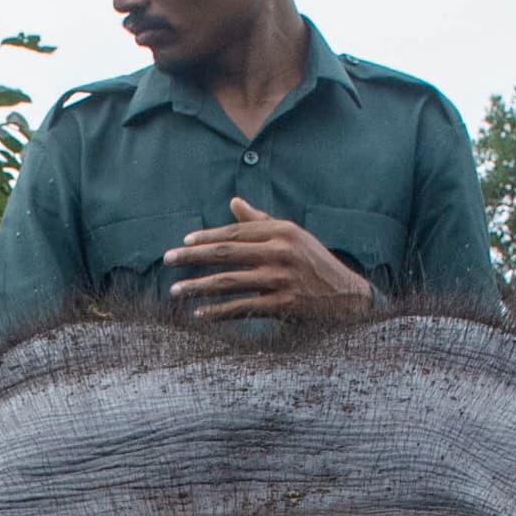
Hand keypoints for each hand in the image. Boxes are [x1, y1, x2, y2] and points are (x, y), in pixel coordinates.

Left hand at [164, 195, 373, 321]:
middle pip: (227, 253)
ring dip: (198, 287)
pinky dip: (219, 311)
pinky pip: (243, 307)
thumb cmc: (314, 263)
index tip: (184, 243)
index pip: (235, 233)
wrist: (347, 296)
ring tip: (176, 291)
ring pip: (230, 282)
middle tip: (168, 260)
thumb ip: (261, 221)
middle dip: (193, 257)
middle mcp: (281, 252)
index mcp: (282, 231)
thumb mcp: (293, 236)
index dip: (206, 238)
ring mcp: (282, 279)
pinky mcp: (283, 305)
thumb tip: (233, 202)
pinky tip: (200, 314)